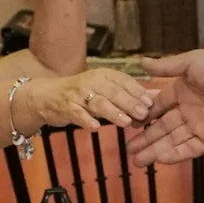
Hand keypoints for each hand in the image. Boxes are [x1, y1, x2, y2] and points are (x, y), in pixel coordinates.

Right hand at [16, 68, 156, 130]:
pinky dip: (86, 120)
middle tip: (143, 114)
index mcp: (104, 74)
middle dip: (129, 103)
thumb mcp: (105, 89)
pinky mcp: (66, 107)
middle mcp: (91, 81)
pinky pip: (77, 114)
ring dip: (113, 112)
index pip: (124, 81)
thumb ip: (128, 93)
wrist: (46, 96)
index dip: (138, 92)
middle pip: (113, 92)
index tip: (151, 103)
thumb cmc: (82, 93)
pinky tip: (96, 128)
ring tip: (126, 122)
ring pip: (98, 103)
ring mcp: (78, 94)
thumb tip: (157, 95)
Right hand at [129, 51, 203, 164]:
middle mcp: (189, 109)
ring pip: (172, 140)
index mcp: (183, 90)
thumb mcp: (192, 62)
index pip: (159, 105)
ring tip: (136, 160)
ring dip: (154, 150)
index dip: (144, 115)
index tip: (128, 124)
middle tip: (127, 149)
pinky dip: (173, 155)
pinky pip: (188, 149)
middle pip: (163, 127)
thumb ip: (167, 66)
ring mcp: (200, 126)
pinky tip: (157, 160)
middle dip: (145, 138)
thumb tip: (141, 62)